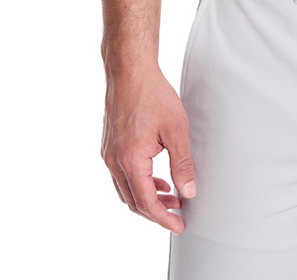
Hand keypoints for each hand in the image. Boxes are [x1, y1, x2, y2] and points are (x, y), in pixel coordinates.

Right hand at [101, 63, 196, 232]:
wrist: (129, 70)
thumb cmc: (152, 96)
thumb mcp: (176, 131)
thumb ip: (182, 164)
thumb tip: (188, 192)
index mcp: (131, 161)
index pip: (146, 203)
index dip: (163, 219)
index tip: (178, 226)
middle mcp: (114, 161)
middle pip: (133, 201)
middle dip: (156, 211)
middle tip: (177, 214)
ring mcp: (108, 154)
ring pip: (125, 190)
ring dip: (147, 198)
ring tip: (170, 195)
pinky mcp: (108, 145)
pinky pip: (121, 175)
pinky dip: (138, 183)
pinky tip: (155, 177)